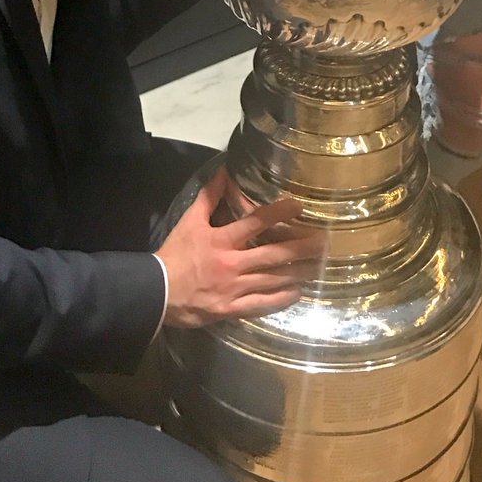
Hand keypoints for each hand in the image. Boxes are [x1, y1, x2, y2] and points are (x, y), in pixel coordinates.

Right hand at [157, 168, 327, 327]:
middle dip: (301, 247)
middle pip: (273, 254)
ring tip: (319, 266)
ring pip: (273, 279)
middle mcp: (233, 263)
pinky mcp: (232, 309)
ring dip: (298, 272)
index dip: (278, 213)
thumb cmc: (174, 255)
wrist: (157, 292)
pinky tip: (297, 293)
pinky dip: (281, 299)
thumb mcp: (189, 222)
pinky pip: (261, 304)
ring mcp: (234, 288)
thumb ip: (208, 197)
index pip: (255, 222)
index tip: (299, 206)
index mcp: (222, 240)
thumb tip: (223, 172)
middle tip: (324, 242)